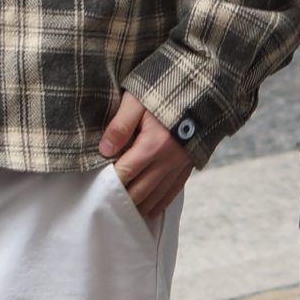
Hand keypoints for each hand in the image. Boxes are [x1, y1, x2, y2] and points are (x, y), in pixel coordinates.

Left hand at [98, 90, 195, 220]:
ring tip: (123, 207)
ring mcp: (180, 166)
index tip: (98, 183)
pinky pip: (171, 193)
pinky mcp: (187, 167)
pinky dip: (158, 204)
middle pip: (140, 191)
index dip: (110, 181)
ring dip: (138, 205)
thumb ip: (120, 125)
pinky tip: (147, 208)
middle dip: (122, 198)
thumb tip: (104, 150)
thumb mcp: (137, 101)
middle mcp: (168, 161)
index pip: (126, 172)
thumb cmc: (165, 93)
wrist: (202, 91)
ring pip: (155, 197)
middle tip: (106, 200)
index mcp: (153, 144)